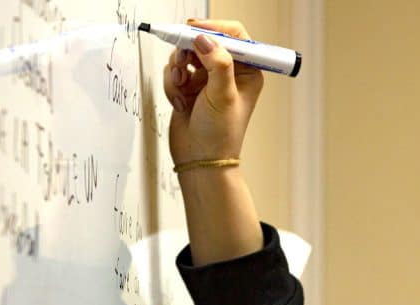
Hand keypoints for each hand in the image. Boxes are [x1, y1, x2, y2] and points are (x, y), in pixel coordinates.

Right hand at [163, 19, 265, 165]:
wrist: (199, 160)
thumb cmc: (220, 135)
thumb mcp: (223, 96)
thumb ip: (217, 64)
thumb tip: (204, 39)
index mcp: (247, 71)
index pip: (234, 36)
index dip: (214, 29)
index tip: (195, 31)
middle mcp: (227, 72)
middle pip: (204, 40)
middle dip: (189, 50)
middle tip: (183, 60)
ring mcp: (206, 79)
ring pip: (185, 54)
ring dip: (178, 69)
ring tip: (182, 87)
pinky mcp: (188, 86)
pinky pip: (174, 70)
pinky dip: (172, 84)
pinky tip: (180, 102)